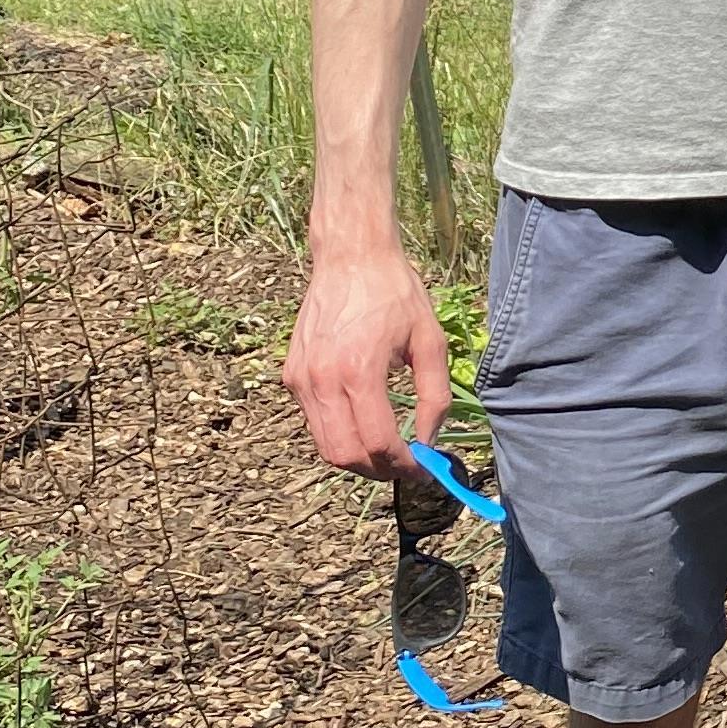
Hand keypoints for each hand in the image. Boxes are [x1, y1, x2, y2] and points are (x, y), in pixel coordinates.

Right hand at [285, 240, 451, 481]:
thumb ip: (435, 396)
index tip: (424, 468)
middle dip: (378, 470)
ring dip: (357, 457)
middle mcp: (323, 379)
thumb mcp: (430, 341)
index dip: (404, 465)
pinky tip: (363, 419)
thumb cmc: (395, 293)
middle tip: (406, 466)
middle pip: (345, 455)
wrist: (350, 257)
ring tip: (388, 449)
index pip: (377, 443)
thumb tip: (429, 440)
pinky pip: (314, 421)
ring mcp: (301, 378)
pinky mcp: (292, 375)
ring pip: (325, 445)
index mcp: (359, 371)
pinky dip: (339, 433)